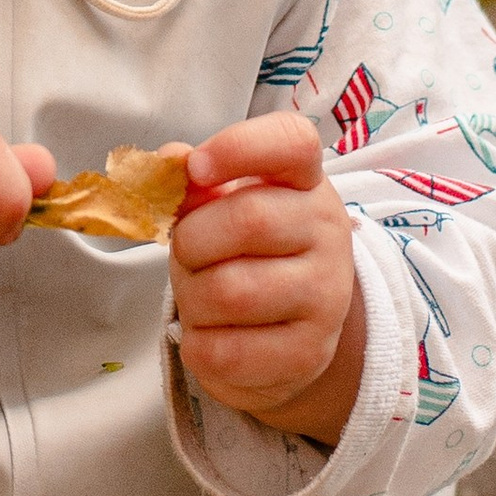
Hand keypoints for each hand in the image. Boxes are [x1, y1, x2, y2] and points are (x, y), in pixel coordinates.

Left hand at [169, 113, 364, 447]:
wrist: (286, 328)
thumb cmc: (245, 252)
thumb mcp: (223, 206)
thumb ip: (192, 182)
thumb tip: (167, 163)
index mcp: (305, 180)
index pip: (292, 141)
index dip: (239, 147)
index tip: (197, 167)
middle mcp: (329, 232)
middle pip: (248, 220)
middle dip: (192, 241)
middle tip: (188, 254)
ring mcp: (326, 297)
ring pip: (229, 292)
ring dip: (191, 296)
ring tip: (201, 296)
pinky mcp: (308, 354)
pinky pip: (224, 350)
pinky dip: (198, 344)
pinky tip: (213, 334)